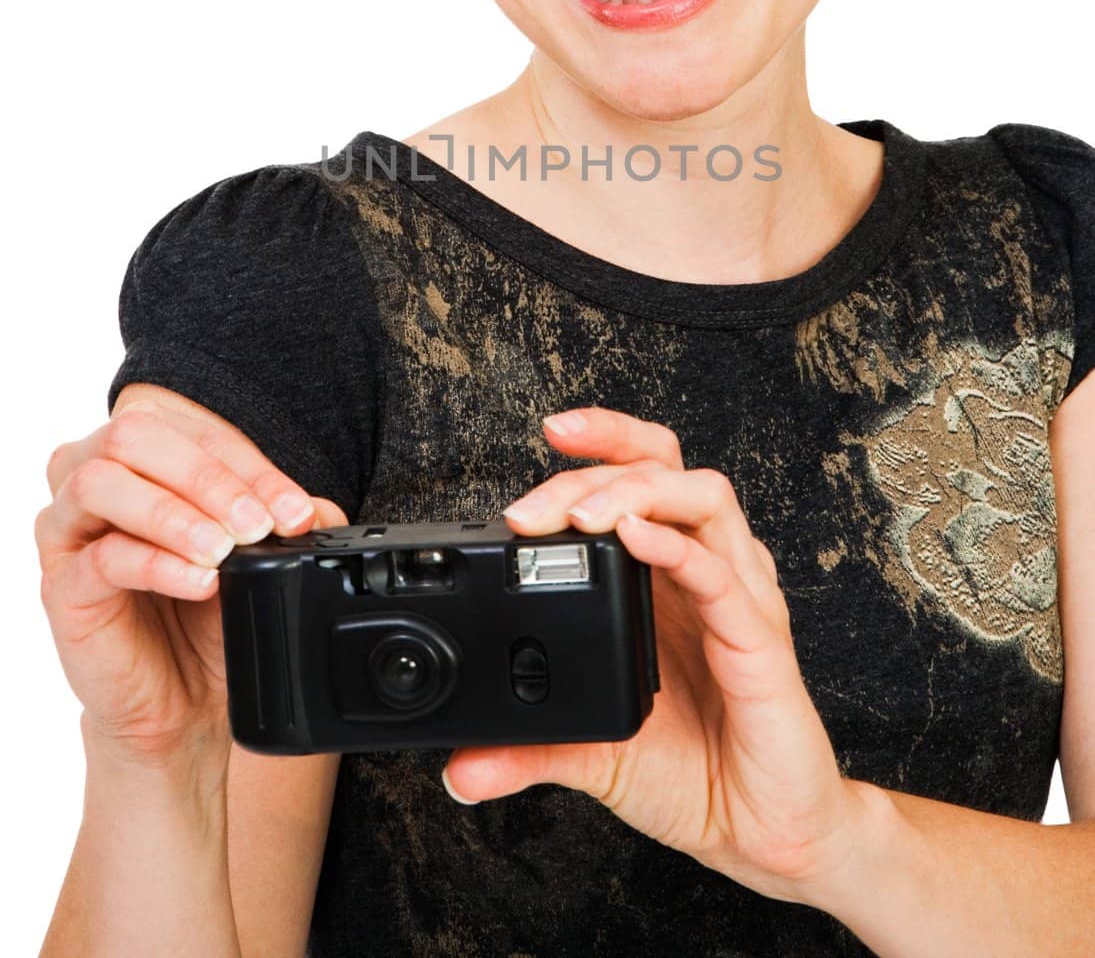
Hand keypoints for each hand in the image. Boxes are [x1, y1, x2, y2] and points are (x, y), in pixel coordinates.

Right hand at [35, 384, 346, 768]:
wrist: (181, 702)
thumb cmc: (208, 615)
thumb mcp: (258, 559)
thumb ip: (284, 522)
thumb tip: (316, 508)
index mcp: (142, 456)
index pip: (191, 433)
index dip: (249, 466)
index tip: (295, 511)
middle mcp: (95, 480)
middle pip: (134, 436)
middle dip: (206, 476)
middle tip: (257, 524)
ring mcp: (69, 532)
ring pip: (103, 483)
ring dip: (172, 510)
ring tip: (223, 549)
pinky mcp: (62, 587)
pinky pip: (100, 557)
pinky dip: (156, 562)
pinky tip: (199, 582)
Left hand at [441, 405, 861, 905]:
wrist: (763, 835)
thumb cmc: (697, 774)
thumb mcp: (594, 757)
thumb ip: (529, 750)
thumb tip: (458, 768)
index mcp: (668, 579)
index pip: (642, 473)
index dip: (602, 442)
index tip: (548, 429)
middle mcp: (708, 570)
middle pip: (668, 465)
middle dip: (604, 457)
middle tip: (535, 501)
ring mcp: (740, 599)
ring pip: (701, 499)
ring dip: (635, 491)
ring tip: (580, 512)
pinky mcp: (761, 642)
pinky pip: (722, 574)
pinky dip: (676, 547)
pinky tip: (636, 539)